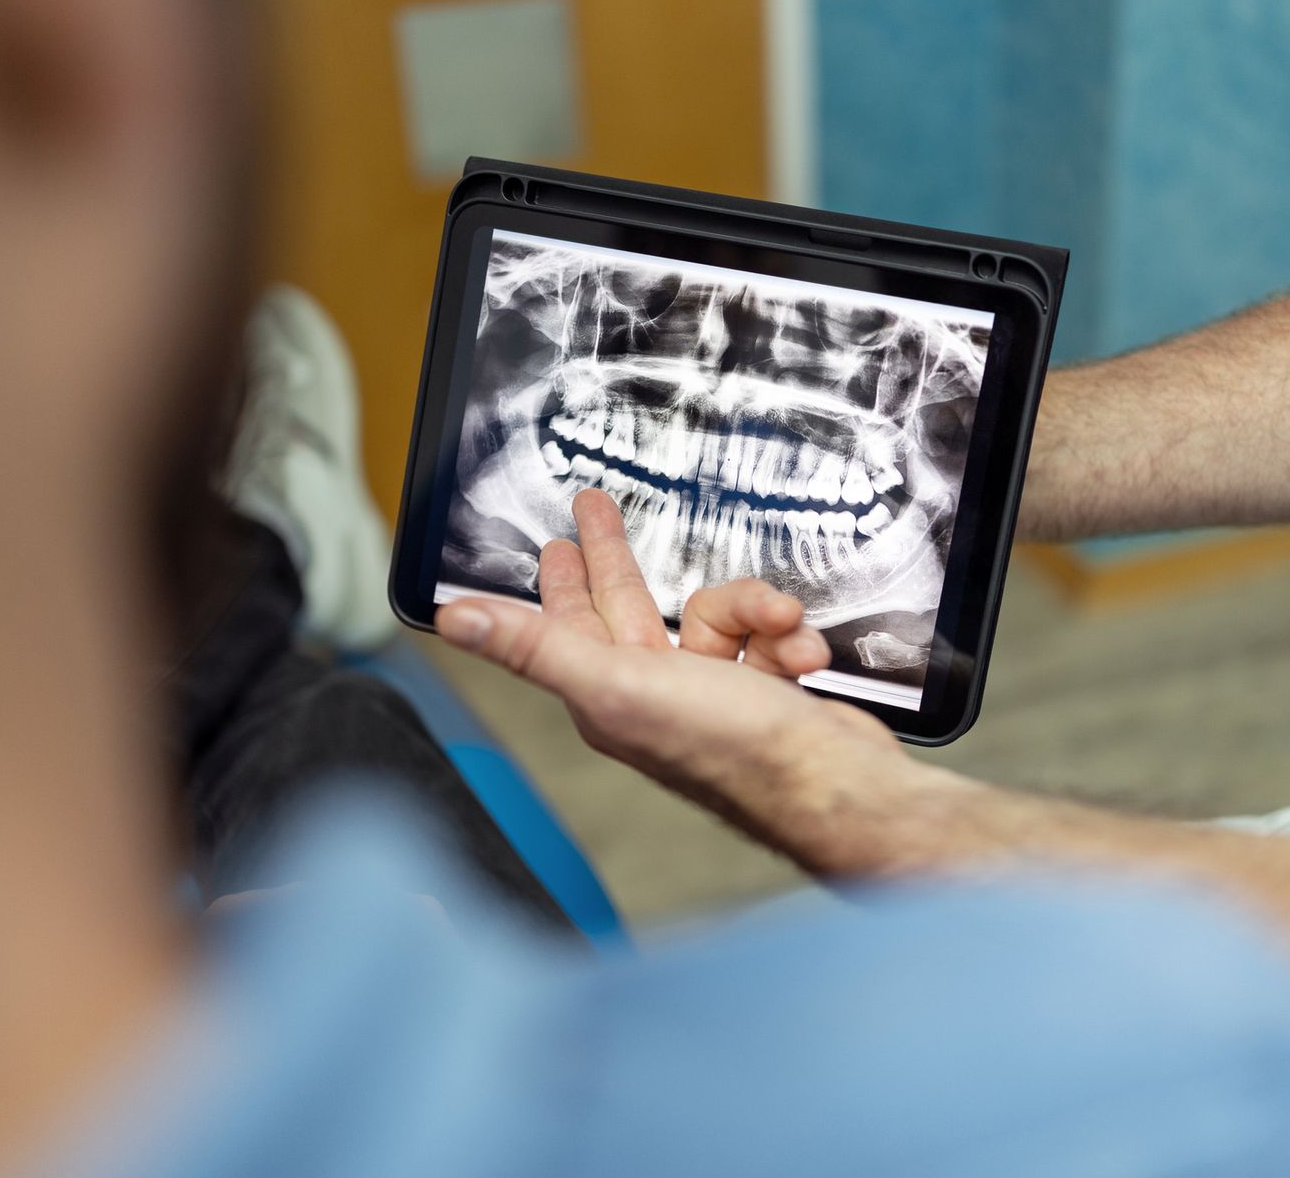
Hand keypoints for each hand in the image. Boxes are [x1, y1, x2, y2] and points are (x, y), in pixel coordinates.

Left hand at [433, 489, 933, 872]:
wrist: (833, 782)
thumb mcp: (619, 684)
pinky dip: (788, 637)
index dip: (559, 582)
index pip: (570, 626)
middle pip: (629, 608)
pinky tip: (800, 653)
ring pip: (716, 614)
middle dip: (617, 557)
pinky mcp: (766, 691)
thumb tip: (456, 623)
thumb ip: (535, 647)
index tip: (553, 545)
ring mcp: (713, 693)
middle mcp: (655, 694)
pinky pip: (769, 635)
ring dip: (751, 609)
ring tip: (778, 622)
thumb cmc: (731, 750)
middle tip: (598, 507)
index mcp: (608, 695)